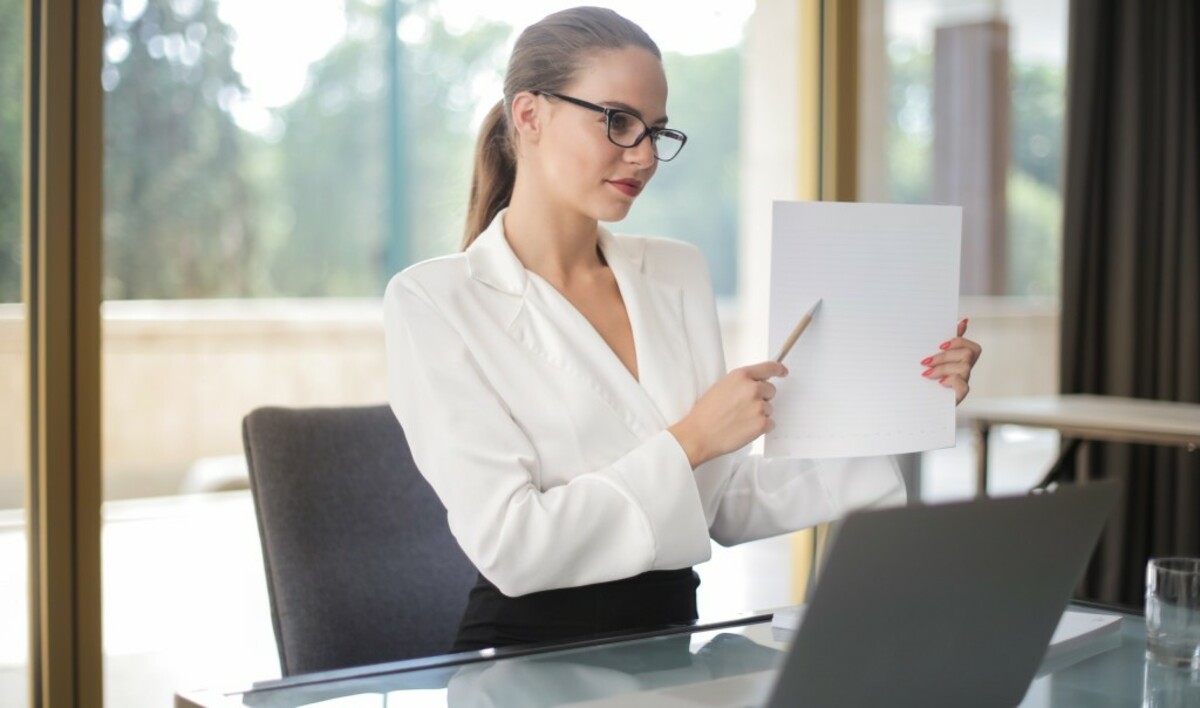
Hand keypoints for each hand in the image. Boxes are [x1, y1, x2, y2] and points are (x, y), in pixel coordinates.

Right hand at [669, 361, 786, 467]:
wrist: (699, 434)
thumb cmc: (705, 413)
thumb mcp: (721, 386)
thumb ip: (741, 383)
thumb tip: (756, 384)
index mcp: (741, 376)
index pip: (769, 368)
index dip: (778, 370)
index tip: (783, 372)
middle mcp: (752, 388)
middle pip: (771, 390)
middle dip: (762, 398)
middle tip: (744, 408)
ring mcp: (759, 406)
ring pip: (769, 408)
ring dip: (759, 414)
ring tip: (739, 420)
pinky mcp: (762, 424)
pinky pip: (770, 423)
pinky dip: (760, 427)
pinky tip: (744, 429)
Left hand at [920, 318, 981, 404]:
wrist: (918, 404)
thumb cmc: (926, 380)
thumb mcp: (933, 359)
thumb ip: (946, 342)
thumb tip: (963, 320)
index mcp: (960, 361)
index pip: (972, 347)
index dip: (958, 342)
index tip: (939, 345)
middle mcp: (964, 371)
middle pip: (968, 353)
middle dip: (945, 355)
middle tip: (925, 362)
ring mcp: (963, 383)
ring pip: (965, 367)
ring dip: (943, 368)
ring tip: (926, 373)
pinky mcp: (959, 396)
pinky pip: (964, 386)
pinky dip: (951, 381)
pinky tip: (939, 383)